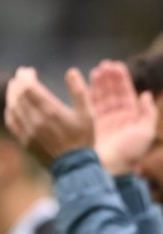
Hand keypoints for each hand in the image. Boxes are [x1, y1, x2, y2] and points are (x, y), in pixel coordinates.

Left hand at [5, 67, 92, 166]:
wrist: (75, 167)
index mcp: (51, 111)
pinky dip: (10, 111)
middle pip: (19, 96)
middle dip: (18, 83)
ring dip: (11, 95)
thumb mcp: (88, 113)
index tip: (27, 70)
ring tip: (14, 87)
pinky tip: (12, 106)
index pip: (30, 88)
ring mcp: (28, 132)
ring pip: (13, 108)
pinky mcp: (24, 141)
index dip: (25, 77)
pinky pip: (11, 123)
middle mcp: (36, 120)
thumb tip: (71, 71)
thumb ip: (79, 91)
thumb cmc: (84, 138)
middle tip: (20, 76)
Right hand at [89, 59, 157, 174]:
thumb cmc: (129, 152)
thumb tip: (146, 95)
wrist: (109, 168)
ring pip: (101, 97)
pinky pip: (89, 106)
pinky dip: (88, 94)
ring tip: (96, 70)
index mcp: (130, 118)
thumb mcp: (145, 132)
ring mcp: (102, 121)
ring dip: (99, 83)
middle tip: (104, 64)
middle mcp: (116, 117)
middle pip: (112, 93)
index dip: (122, 79)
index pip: (126, 93)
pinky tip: (87, 84)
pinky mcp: (89, 125)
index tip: (116, 65)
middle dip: (109, 78)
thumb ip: (147, 113)